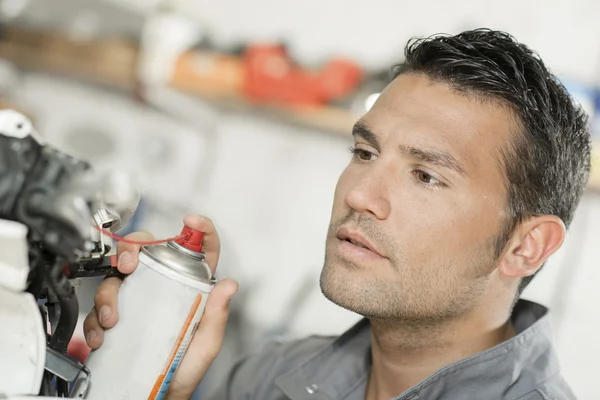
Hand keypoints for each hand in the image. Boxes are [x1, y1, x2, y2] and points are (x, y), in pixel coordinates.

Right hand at [83, 215, 237, 398]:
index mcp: (191, 286)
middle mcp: (162, 286)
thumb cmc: (185, 367)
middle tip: (128, 265)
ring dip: (109, 293)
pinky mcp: (116, 317)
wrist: (157, 395)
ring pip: (116, 276)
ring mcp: (137, 300)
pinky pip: (98, 308)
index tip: (190, 221)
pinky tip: (102, 337)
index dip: (199, 229)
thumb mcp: (206, 343)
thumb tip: (230, 285)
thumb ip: (217, 315)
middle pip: (146, 250)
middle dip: (132, 249)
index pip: (198, 248)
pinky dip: (95, 320)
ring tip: (113, 319)